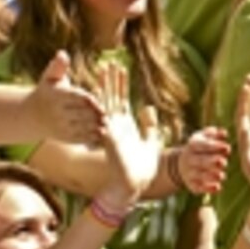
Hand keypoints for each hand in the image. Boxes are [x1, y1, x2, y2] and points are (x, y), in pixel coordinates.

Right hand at [28, 51, 103, 144]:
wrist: (32, 115)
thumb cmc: (48, 91)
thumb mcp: (50, 77)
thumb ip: (58, 66)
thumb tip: (62, 54)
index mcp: (57, 96)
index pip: (77, 98)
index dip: (90, 100)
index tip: (101, 100)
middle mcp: (57, 113)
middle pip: (81, 114)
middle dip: (95, 114)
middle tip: (108, 115)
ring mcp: (60, 126)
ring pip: (81, 127)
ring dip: (95, 127)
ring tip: (107, 125)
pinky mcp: (63, 137)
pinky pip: (79, 138)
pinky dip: (91, 138)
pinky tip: (101, 135)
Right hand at [96, 62, 161, 206]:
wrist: (134, 186)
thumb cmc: (143, 167)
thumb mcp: (151, 141)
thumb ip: (150, 125)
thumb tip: (149, 108)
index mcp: (126, 125)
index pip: (121, 99)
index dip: (121, 84)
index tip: (120, 68)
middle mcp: (116, 125)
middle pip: (112, 97)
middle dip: (110, 80)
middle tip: (108, 62)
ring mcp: (112, 130)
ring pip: (106, 104)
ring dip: (105, 87)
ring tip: (104, 70)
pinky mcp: (109, 138)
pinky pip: (104, 119)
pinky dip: (101, 106)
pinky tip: (98, 92)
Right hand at [177, 127, 229, 193]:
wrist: (183, 163)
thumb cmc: (201, 147)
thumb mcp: (205, 137)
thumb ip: (215, 135)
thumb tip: (224, 133)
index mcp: (193, 145)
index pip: (203, 145)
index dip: (215, 146)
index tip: (227, 147)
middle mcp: (189, 159)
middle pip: (200, 161)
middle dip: (212, 162)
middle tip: (223, 162)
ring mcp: (189, 173)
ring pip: (199, 175)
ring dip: (210, 176)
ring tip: (221, 175)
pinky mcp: (191, 185)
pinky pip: (198, 188)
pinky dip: (207, 189)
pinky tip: (217, 188)